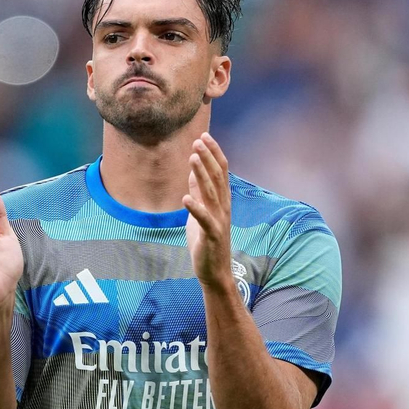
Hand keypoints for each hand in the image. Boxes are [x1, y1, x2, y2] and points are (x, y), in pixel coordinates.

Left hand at [182, 132, 233, 293]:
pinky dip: (195, 208)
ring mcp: (219, 221)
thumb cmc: (207, 242)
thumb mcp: (200, 213)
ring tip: (193, 158)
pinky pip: (204, 220)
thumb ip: (198, 193)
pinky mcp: (212, 235)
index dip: (213, 153)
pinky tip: (185, 198)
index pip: (220, 171)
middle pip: (217, 178)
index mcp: (221, 201)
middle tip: (198, 140)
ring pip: (211, 193)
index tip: (204, 136)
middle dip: (208, 158)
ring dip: (201, 174)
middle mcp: (223, 208)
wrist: (215, 272)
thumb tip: (192, 172)